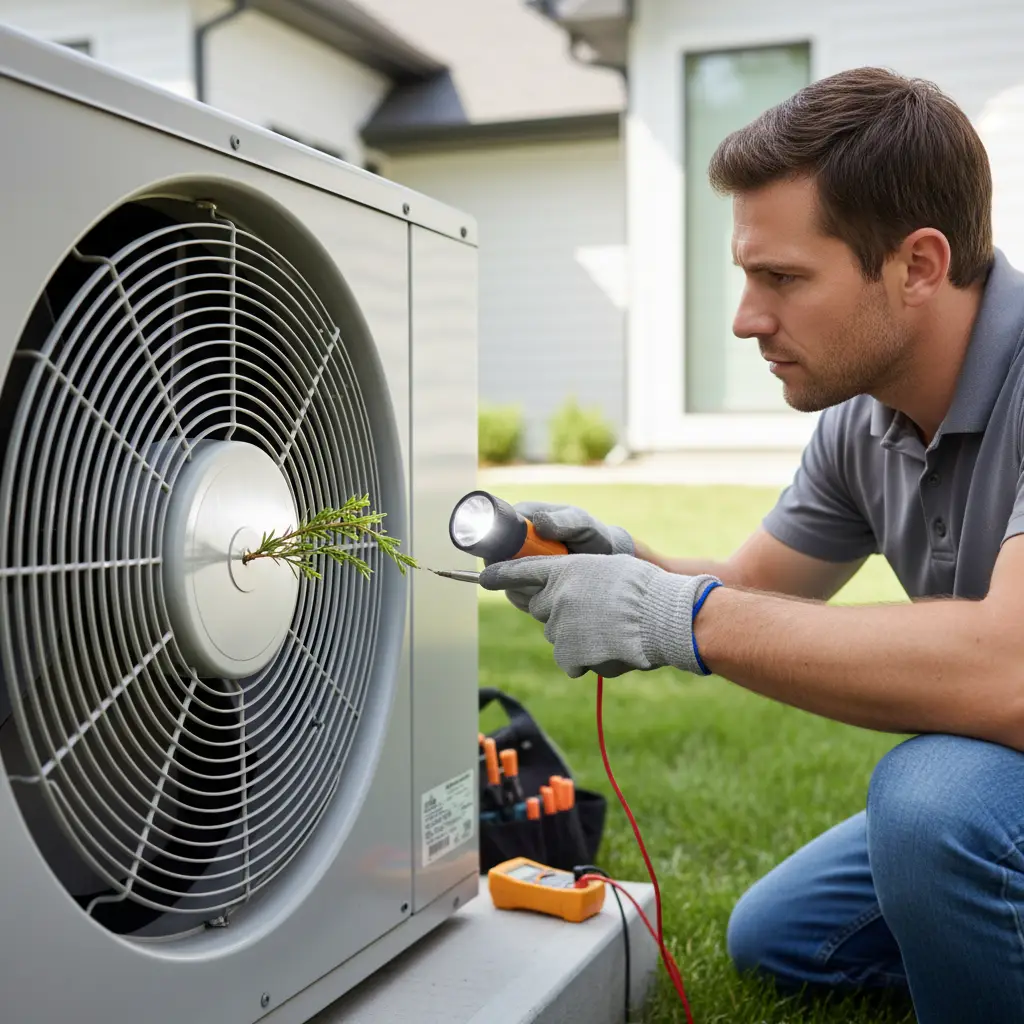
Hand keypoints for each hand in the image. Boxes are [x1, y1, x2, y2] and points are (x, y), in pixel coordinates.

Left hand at [479, 553, 720, 678]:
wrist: (662, 618)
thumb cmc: (645, 589)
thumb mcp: (607, 568)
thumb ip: (579, 579)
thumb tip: (568, 595)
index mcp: (564, 571)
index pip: (520, 572)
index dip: (500, 576)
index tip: (484, 579)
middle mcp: (555, 597)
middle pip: (540, 608)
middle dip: (558, 611)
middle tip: (590, 611)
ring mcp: (560, 628)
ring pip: (558, 635)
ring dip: (576, 635)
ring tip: (609, 630)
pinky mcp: (569, 656)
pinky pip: (570, 661)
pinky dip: (585, 659)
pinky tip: (608, 650)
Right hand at [492, 502, 633, 611]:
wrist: (606, 563)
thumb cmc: (594, 537)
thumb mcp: (583, 525)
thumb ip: (566, 521)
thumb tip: (539, 523)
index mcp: (524, 518)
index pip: (495, 527)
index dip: (498, 542)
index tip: (513, 556)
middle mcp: (515, 542)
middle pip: (493, 558)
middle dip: (511, 569)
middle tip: (537, 576)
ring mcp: (518, 565)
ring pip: (503, 579)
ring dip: (523, 586)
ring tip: (551, 585)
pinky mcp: (522, 585)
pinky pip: (515, 595)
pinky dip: (530, 599)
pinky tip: (550, 595)